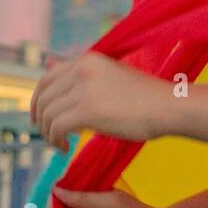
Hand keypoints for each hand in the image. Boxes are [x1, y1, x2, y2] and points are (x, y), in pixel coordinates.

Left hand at [31, 52, 170, 151]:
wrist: (169, 106)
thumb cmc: (145, 96)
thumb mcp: (110, 77)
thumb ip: (81, 75)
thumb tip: (48, 63)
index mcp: (88, 59)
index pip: (47, 78)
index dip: (39, 100)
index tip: (41, 117)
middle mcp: (83, 69)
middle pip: (44, 97)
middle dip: (40, 119)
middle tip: (48, 135)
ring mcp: (85, 89)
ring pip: (48, 114)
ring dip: (48, 133)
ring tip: (59, 143)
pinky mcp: (88, 110)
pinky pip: (57, 127)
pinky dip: (55, 140)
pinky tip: (64, 148)